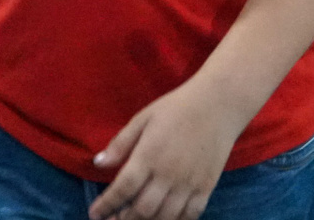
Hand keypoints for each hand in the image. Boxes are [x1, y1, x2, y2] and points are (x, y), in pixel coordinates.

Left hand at [88, 78, 243, 219]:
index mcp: (149, 155)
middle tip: (114, 219)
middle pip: (142, 209)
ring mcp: (189, 183)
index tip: (95, 213)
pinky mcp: (206, 187)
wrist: (218, 105)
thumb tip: (98, 163)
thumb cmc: (176, 108)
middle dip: (124, 218)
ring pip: (165, 216)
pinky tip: (164, 218)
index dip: (106, 205)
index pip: (123, 188)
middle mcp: (168, 173)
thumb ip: (120, 143)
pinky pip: (190, 215)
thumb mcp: (142, 118)